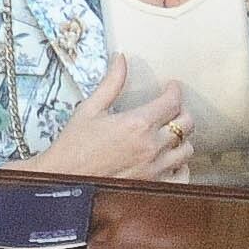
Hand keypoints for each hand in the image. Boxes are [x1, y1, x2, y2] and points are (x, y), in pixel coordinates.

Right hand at [13, 54, 193, 181]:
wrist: (62, 181)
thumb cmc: (73, 147)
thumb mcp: (89, 109)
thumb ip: (111, 83)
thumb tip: (121, 60)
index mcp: (137, 124)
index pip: (172, 102)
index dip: (174, 91)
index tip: (171, 88)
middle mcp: (150, 147)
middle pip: (186, 124)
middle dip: (181, 113)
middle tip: (171, 109)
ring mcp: (154, 171)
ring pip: (187, 150)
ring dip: (181, 140)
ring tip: (169, 134)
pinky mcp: (152, 188)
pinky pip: (181, 177)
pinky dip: (180, 168)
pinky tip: (170, 161)